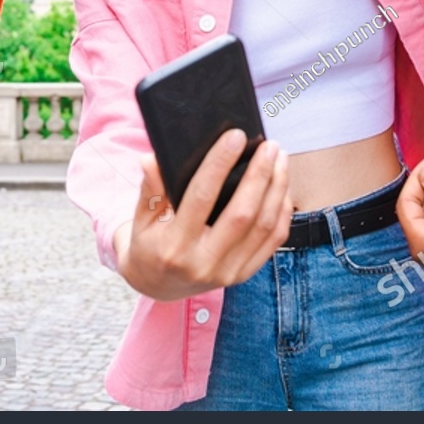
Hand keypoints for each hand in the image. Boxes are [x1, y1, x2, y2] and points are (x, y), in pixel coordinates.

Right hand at [114, 129, 291, 302]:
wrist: (158, 286)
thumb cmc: (149, 245)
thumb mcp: (142, 219)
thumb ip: (149, 189)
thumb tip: (151, 159)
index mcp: (175, 246)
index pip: (202, 197)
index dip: (219, 164)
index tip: (235, 136)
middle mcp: (204, 263)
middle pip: (243, 213)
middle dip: (260, 174)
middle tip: (269, 146)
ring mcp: (228, 272)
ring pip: (264, 226)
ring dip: (277, 188)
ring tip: (280, 159)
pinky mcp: (243, 275)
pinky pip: (273, 241)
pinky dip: (282, 212)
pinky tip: (282, 188)